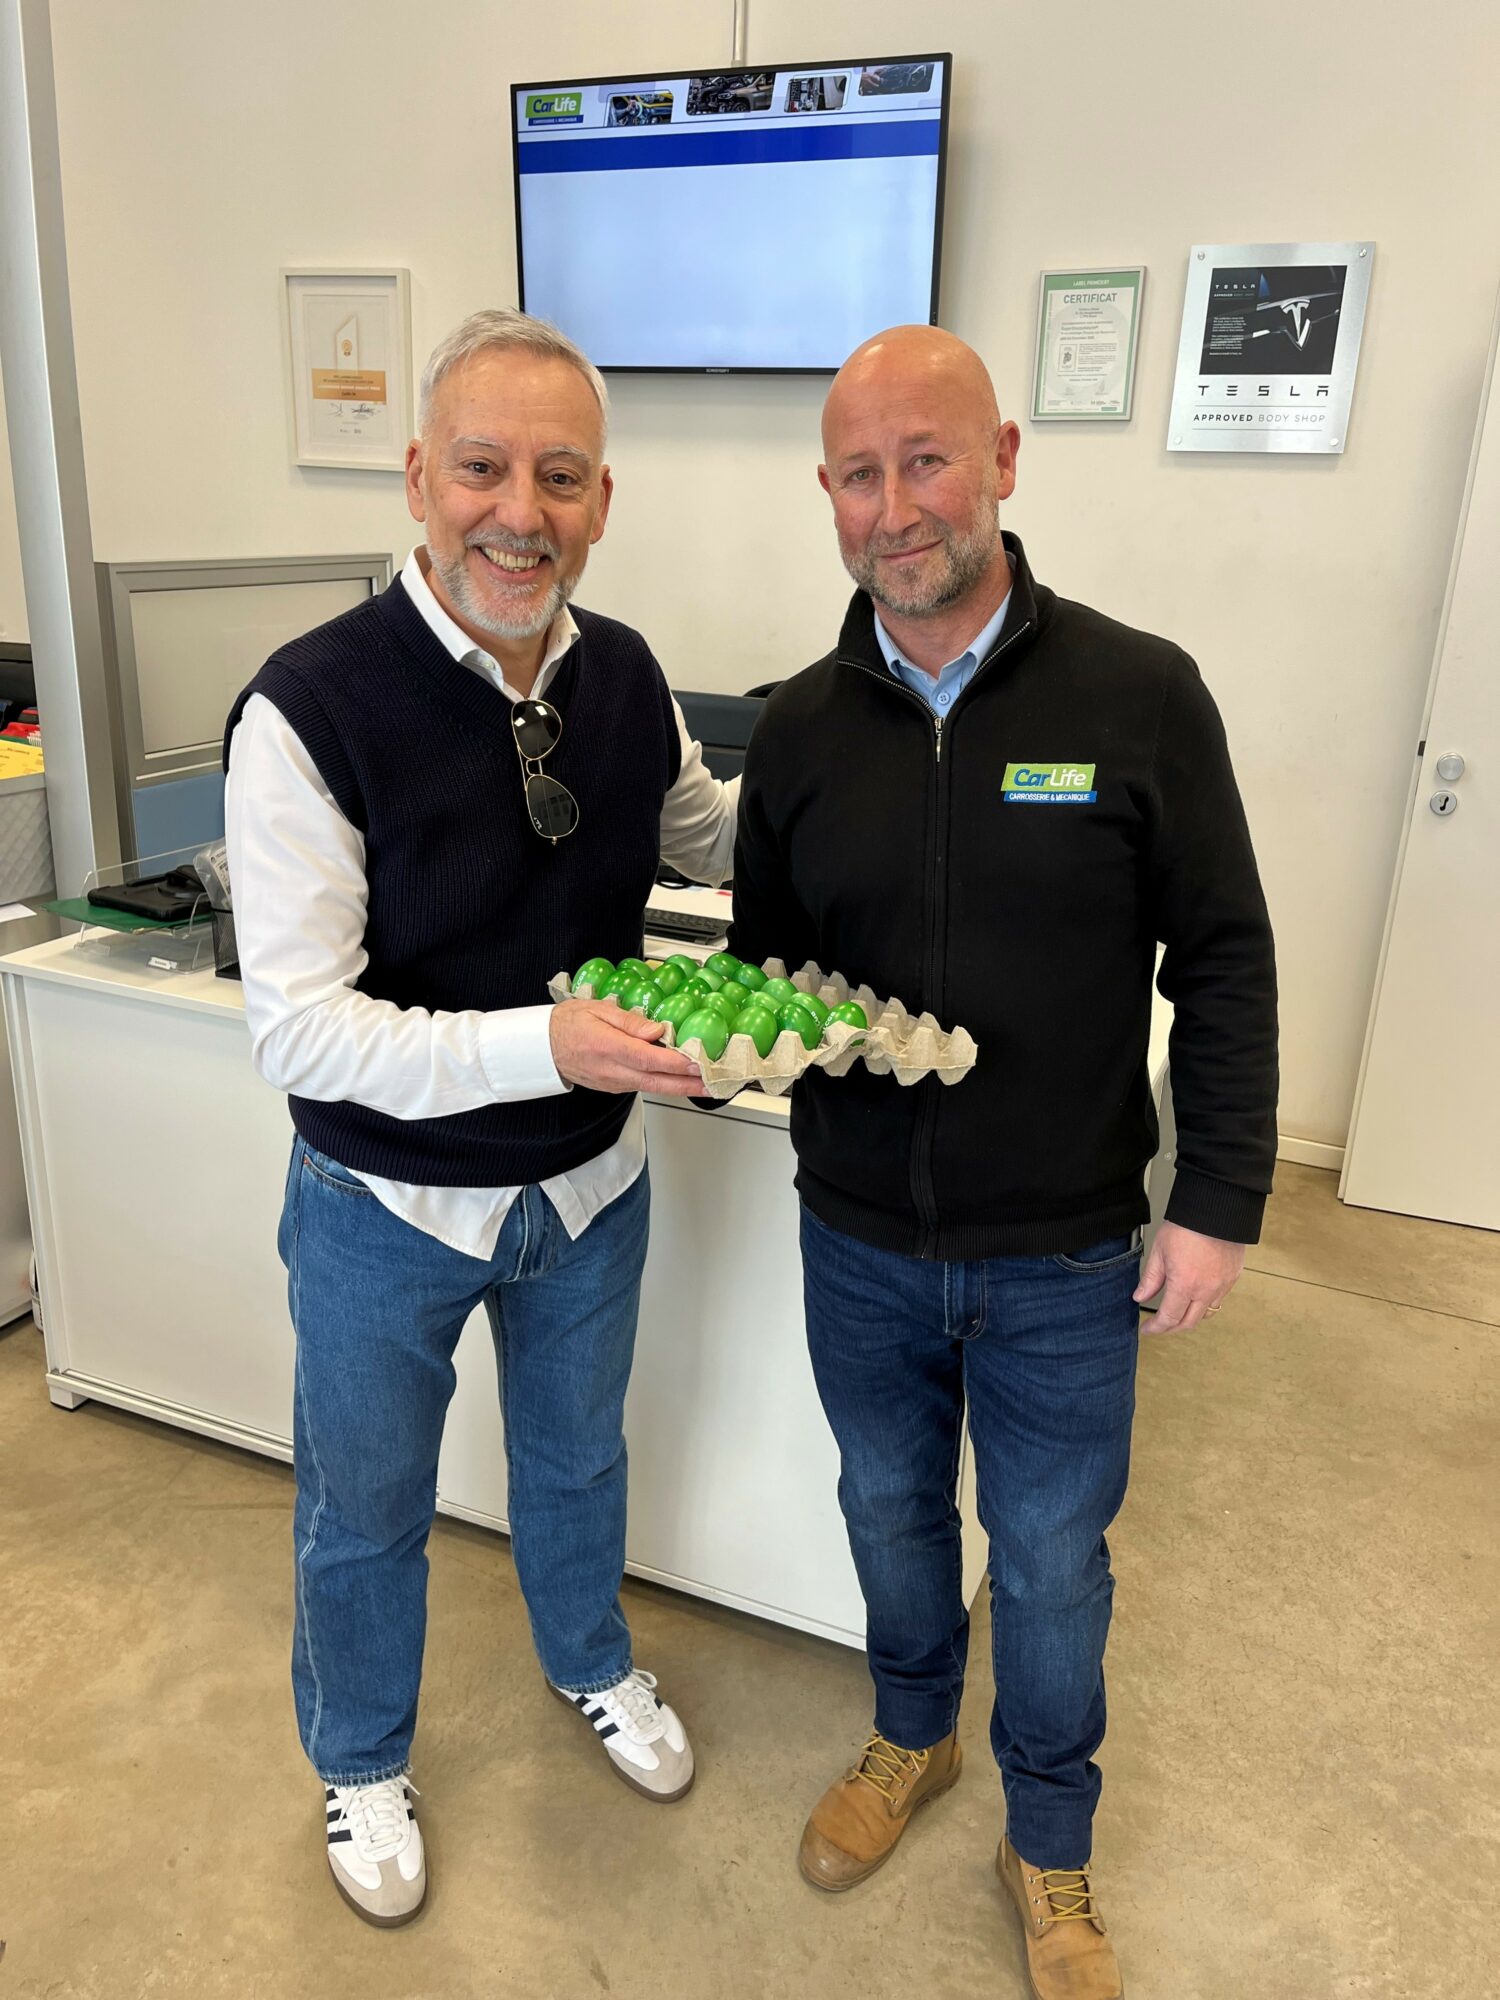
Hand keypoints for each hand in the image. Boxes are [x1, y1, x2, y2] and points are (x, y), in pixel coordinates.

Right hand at [549, 999, 704, 1096]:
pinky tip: (679, 1079)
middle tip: (713, 1083)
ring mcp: (614, 1082)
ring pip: (653, 1087)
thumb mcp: (597, 1009)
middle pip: (657, 1082)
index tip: (698, 1062)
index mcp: (608, 1047)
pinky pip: (643, 1086)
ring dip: (680, 1086)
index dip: (676, 1063)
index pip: (649, 1059)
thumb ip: (630, 1021)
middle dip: (689, 1084)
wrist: (542, 1046)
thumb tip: (657, 1029)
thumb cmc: (568, 1023)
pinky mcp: (615, 1087)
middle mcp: (612, 1070)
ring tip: (705, 1082)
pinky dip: (664, 1084)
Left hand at [1133, 1221, 1245, 1332]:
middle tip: (1160, 1326)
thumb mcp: (1159, 1251)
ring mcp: (1222, 1285)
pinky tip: (1195, 1296)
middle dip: (1171, 1328)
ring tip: (1177, 1312)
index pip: (1169, 1318)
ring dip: (1190, 1317)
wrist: (1216, 1209)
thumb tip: (1140, 1296)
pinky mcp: (1233, 1277)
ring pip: (1205, 1314)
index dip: (1156, 1327)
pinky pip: (1218, 1299)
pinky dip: (1205, 1303)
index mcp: (1184, 1285)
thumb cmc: (1187, 1225)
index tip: (1147, 1328)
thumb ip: (1151, 1279)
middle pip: (1188, 1322)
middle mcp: (1206, 1290)